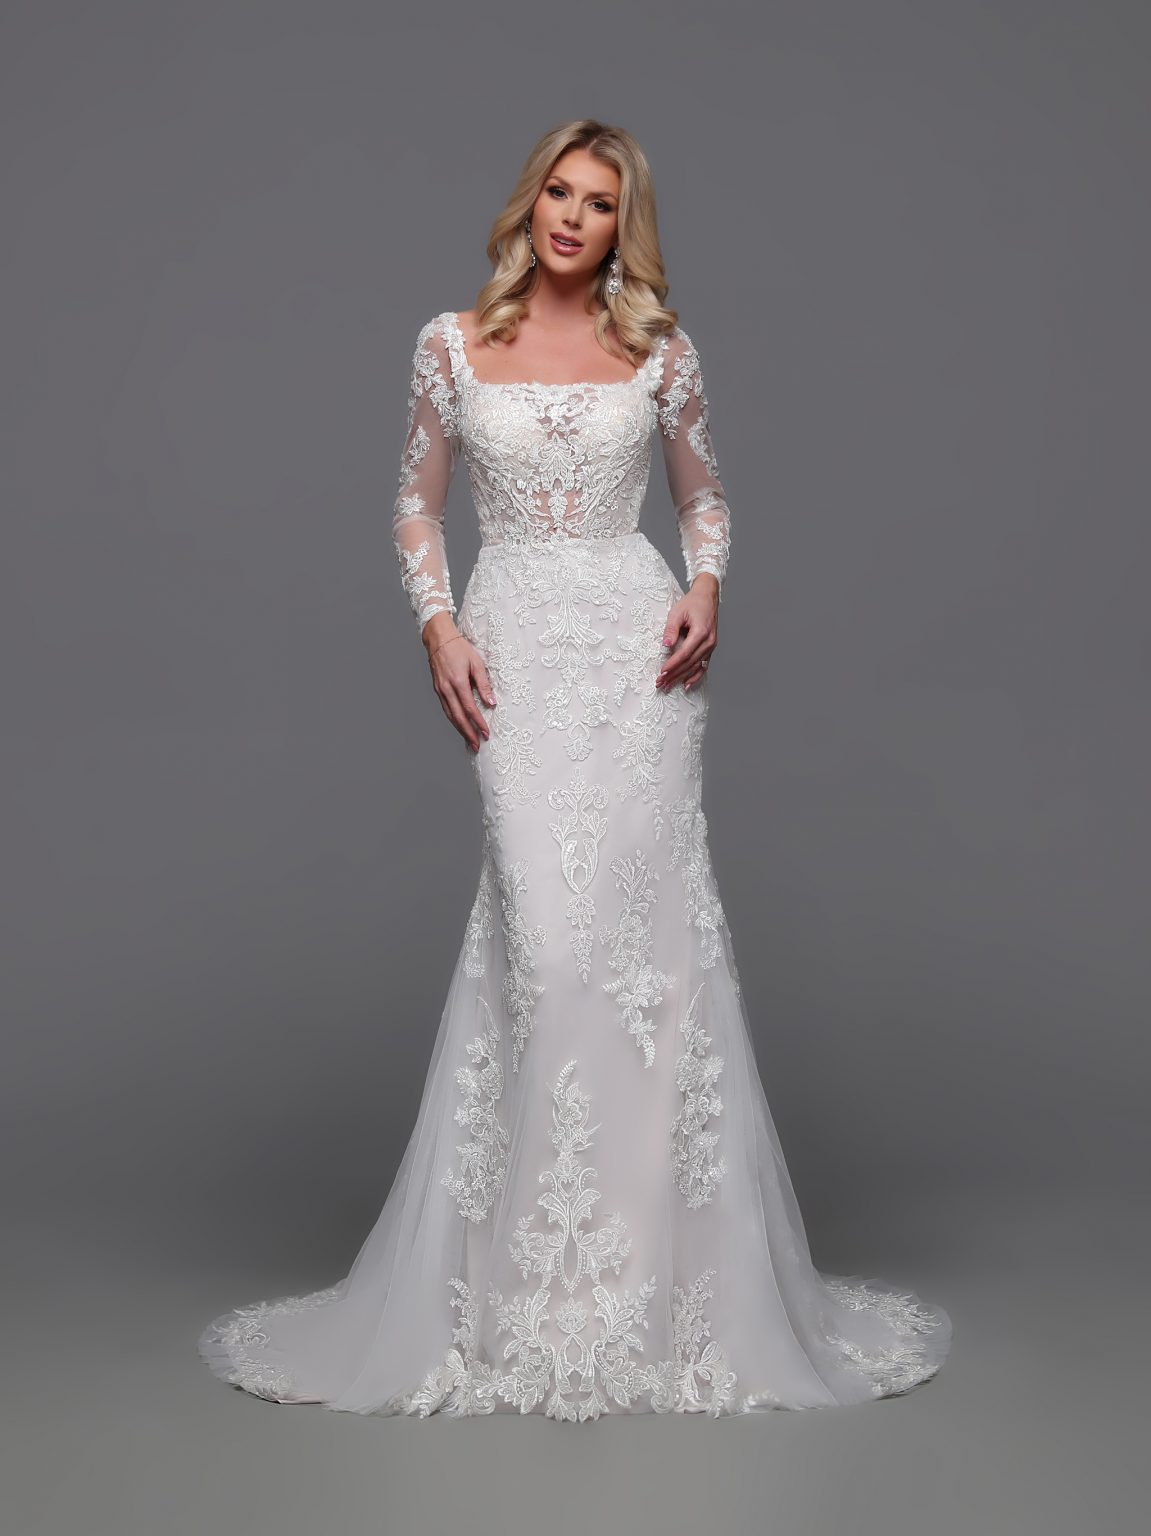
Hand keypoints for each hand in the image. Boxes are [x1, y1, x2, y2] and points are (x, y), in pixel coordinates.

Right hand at [422, 616, 495, 751]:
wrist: (439, 639)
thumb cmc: (460, 648)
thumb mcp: (477, 663)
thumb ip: (484, 684)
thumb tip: (491, 702)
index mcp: (458, 682)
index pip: (470, 708)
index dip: (478, 722)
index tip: (486, 733)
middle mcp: (447, 689)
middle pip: (458, 717)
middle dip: (468, 733)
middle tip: (477, 745)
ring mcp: (440, 690)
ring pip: (450, 716)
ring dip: (460, 730)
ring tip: (470, 741)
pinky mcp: (438, 690)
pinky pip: (446, 709)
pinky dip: (454, 720)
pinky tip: (460, 726)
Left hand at [656, 574, 718, 691]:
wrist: (707, 597)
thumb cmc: (692, 603)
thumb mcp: (677, 612)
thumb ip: (671, 629)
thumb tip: (666, 644)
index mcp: (701, 632)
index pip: (685, 653)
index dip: (673, 664)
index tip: (662, 672)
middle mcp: (709, 642)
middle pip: (690, 663)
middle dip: (674, 675)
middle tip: (660, 683)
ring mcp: (711, 646)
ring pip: (696, 667)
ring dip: (681, 678)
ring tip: (668, 686)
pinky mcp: (710, 648)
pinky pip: (703, 666)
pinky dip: (695, 677)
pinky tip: (686, 685)